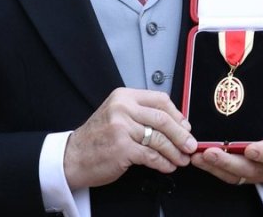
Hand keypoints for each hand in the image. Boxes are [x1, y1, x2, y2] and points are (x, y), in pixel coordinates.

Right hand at [63, 87, 197, 188]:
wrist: (72, 156)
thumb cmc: (97, 137)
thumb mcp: (117, 114)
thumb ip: (142, 114)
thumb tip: (175, 123)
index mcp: (124, 96)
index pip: (160, 99)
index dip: (177, 114)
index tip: (185, 127)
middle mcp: (123, 108)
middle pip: (163, 119)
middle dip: (181, 134)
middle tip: (190, 144)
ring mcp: (121, 128)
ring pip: (158, 138)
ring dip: (174, 151)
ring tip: (181, 159)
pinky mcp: (122, 148)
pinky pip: (150, 155)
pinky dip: (163, 162)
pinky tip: (167, 166)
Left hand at [191, 59, 262, 186]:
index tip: (251, 149)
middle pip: (248, 168)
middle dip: (229, 161)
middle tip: (212, 152)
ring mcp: (250, 172)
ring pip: (232, 173)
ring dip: (215, 166)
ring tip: (199, 154)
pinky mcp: (236, 174)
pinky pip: (222, 174)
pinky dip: (209, 168)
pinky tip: (196, 158)